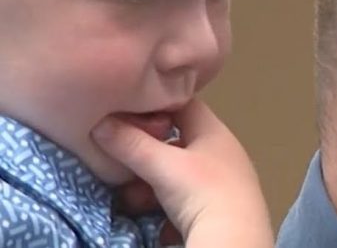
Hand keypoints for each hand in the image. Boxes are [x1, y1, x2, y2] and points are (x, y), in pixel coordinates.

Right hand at [92, 99, 273, 247]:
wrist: (234, 239)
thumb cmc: (202, 191)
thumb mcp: (162, 166)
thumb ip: (131, 144)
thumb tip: (100, 123)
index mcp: (214, 130)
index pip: (183, 103)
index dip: (156, 104)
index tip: (128, 112)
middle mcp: (221, 150)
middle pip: (177, 142)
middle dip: (147, 155)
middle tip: (124, 165)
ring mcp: (222, 179)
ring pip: (178, 175)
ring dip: (153, 186)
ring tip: (134, 198)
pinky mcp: (219, 207)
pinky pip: (186, 199)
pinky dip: (168, 207)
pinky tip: (158, 222)